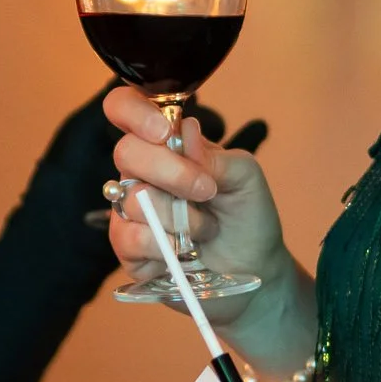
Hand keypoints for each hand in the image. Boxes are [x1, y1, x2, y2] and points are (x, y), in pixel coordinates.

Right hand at [103, 89, 307, 348]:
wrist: (255, 273)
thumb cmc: (248, 218)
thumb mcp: (247, 179)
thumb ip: (217, 155)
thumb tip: (186, 132)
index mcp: (166, 145)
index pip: (125, 108)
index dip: (135, 112)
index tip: (164, 132)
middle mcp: (142, 173)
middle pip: (127, 153)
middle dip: (172, 173)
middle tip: (207, 192)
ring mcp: (131, 210)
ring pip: (132, 199)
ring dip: (178, 218)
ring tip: (204, 230)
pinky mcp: (128, 249)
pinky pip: (127, 238)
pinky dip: (162, 246)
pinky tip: (183, 252)